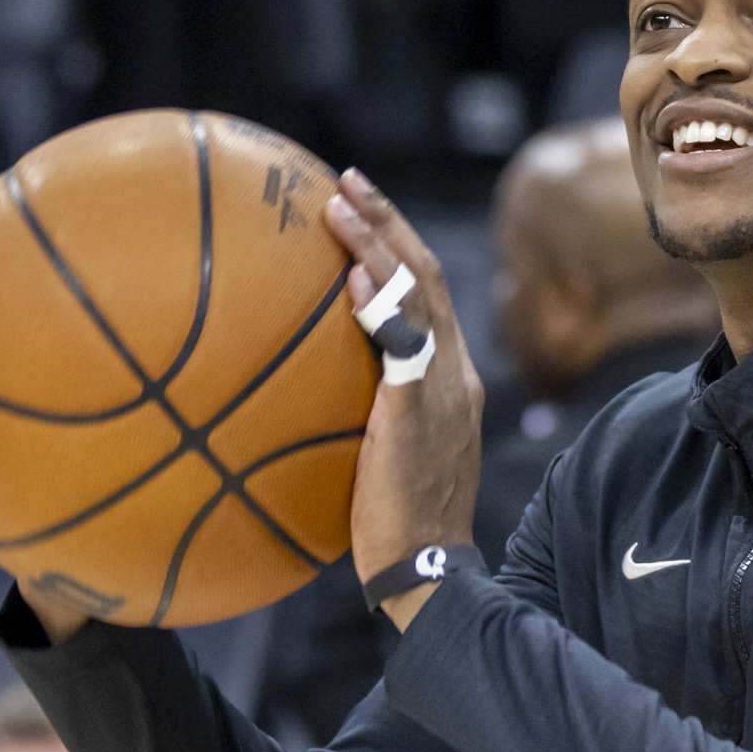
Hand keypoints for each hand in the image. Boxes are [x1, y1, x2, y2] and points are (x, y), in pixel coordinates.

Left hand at [322, 170, 484, 631]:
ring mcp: (444, 390)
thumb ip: (360, 408)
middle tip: (346, 180)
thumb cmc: (392, 524)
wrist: (428, 572)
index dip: (395, 244)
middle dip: (389, 221)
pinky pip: (405, 347)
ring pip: (420, 295)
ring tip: (340, 204)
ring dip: (379, 244)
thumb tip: (297, 381)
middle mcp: (455, 372)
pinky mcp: (422, 414)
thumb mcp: (377, 453)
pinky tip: (351, 280)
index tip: (355, 205)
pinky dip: (381, 307)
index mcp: (448, 377)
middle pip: (427, 276)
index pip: (426, 292)